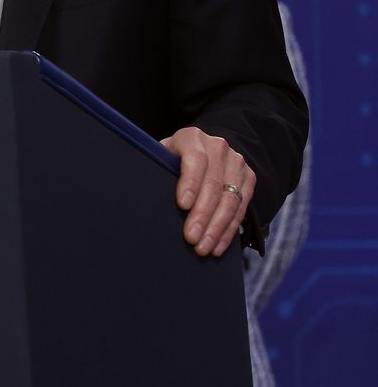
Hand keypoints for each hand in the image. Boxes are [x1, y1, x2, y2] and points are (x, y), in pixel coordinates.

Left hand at [162, 126, 253, 256]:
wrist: (203, 149)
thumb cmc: (172, 157)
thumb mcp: (161, 155)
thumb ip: (156, 167)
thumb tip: (137, 191)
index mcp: (192, 138)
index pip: (195, 161)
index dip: (190, 183)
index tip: (182, 205)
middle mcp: (218, 147)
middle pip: (214, 184)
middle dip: (203, 215)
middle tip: (191, 238)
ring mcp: (236, 162)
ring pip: (231, 199)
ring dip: (217, 227)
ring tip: (204, 248)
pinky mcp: (249, 178)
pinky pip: (241, 208)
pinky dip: (229, 230)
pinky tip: (218, 246)